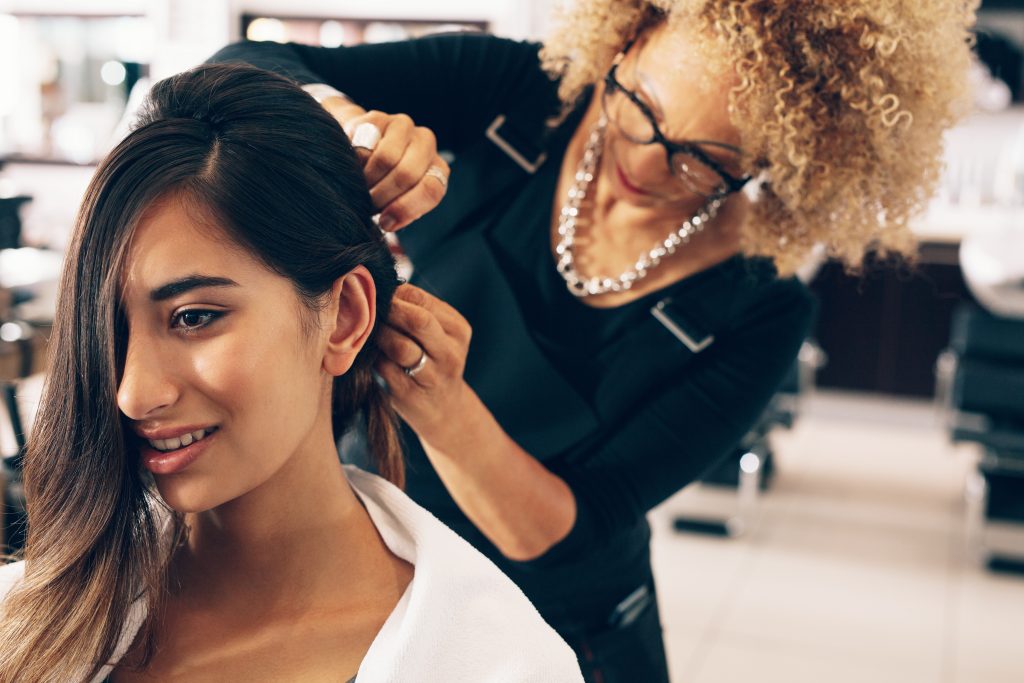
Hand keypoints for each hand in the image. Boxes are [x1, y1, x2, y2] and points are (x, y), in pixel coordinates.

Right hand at [321, 99, 448, 231]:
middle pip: (407, 174)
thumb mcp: (395, 203)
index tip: (385, 222)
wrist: (357, 153)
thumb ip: (399, 211)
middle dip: (382, 196)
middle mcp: (426, 143)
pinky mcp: (378, 117)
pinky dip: (356, 161)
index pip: (431, 189)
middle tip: (367, 204)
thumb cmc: (380, 186)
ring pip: (386, 158)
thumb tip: (387, 222)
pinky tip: (353, 166)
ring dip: (368, 180)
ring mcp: (404, 126)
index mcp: (436, 168)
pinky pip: (365, 144)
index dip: (406, 209)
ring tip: (359, 187)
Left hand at [375, 284, 471, 442]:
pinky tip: (368, 354)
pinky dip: (372, 358)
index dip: (393, 294)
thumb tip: (378, 284)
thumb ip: (415, 310)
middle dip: (388, 311)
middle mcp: (451, 353)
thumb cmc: (432, 361)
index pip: (421, 299)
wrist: (444, 410)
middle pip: (418, 320)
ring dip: (378, 336)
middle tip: (368, 311)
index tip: (377, 295)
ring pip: (399, 345)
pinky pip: (384, 368)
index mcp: (458, 330)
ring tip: (368, 333)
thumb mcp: (437, 335)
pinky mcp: (410, 395)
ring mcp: (433, 377)